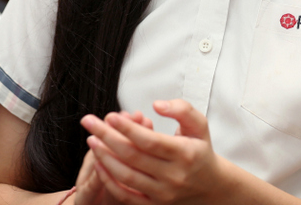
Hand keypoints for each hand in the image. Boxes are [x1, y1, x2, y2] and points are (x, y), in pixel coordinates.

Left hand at [81, 100, 225, 204]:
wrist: (210, 186)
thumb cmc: (200, 151)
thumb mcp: (199, 125)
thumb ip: (182, 109)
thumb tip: (157, 105)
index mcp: (185, 154)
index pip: (150, 141)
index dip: (127, 128)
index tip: (110, 115)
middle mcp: (173, 176)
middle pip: (133, 156)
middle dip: (107, 137)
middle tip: (90, 122)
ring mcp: (162, 193)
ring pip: (126, 176)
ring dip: (104, 157)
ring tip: (92, 140)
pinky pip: (125, 195)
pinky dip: (108, 180)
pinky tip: (98, 163)